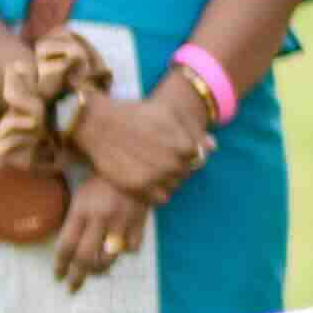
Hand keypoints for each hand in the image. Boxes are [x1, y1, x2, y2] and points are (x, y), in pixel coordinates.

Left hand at [54, 171, 151, 290]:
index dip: (60, 264)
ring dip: (100, 269)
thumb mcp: (82, 194)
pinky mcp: (140, 224)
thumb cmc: (103, 179)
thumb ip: (76, 218)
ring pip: (108, 258)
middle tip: (72, 288)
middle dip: (76, 277)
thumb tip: (70, 245)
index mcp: (82, 210)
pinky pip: (132, 249)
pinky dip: (126, 252)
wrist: (137, 166)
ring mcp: (121, 223)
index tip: (58, 275)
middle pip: (84, 257)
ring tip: (96, 272)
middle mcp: (100, 220)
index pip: (66, 245)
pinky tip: (121, 248)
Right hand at [69, 87, 206, 202]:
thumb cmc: (136, 115)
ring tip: (151, 166)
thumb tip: (214, 147)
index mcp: (185, 146)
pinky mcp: (137, 187)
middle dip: (177, 166)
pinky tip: (146, 178)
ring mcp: (155, 177)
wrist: (99, 123)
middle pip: (186, 173)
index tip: (172, 147)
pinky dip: (156, 191)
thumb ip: (194, 131)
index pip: (198, 159)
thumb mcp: (169, 114)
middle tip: (158, 156)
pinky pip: (159, 198)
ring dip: (167, 179)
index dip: (186, 154)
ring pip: (174, 186)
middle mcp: (173, 164)